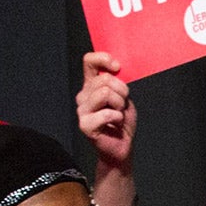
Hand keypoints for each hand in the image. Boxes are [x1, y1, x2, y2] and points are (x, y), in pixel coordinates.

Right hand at [77, 52, 136, 170]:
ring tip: (118, 114)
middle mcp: (84, 95)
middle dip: (122, 92)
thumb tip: (117, 68)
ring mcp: (82, 110)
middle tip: (122, 106)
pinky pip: (106, 113)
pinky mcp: (85, 125)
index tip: (117, 67)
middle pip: (104, 79)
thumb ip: (117, 82)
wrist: (122, 146)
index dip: (104, 59)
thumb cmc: (122, 121)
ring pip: (105, 93)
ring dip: (119, 105)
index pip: (89, 61)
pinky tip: (116, 124)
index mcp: (91, 85)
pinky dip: (118, 118)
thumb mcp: (123, 97)